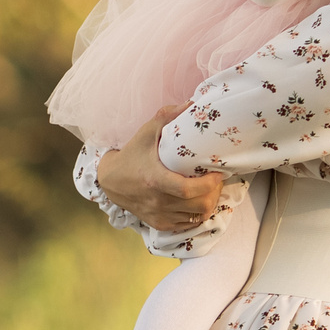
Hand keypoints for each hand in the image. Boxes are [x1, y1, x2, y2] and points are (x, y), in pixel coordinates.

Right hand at [95, 102, 225, 230]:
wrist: (110, 182)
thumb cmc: (132, 155)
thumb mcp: (146, 133)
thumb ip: (167, 117)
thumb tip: (192, 103)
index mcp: (155, 180)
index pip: (188, 190)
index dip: (209, 184)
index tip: (219, 174)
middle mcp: (158, 201)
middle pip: (199, 205)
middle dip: (215, 194)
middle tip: (217, 181)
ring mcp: (159, 215)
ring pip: (197, 217)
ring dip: (209, 204)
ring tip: (210, 190)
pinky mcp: (159, 224)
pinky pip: (187, 225)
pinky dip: (197, 215)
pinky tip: (197, 202)